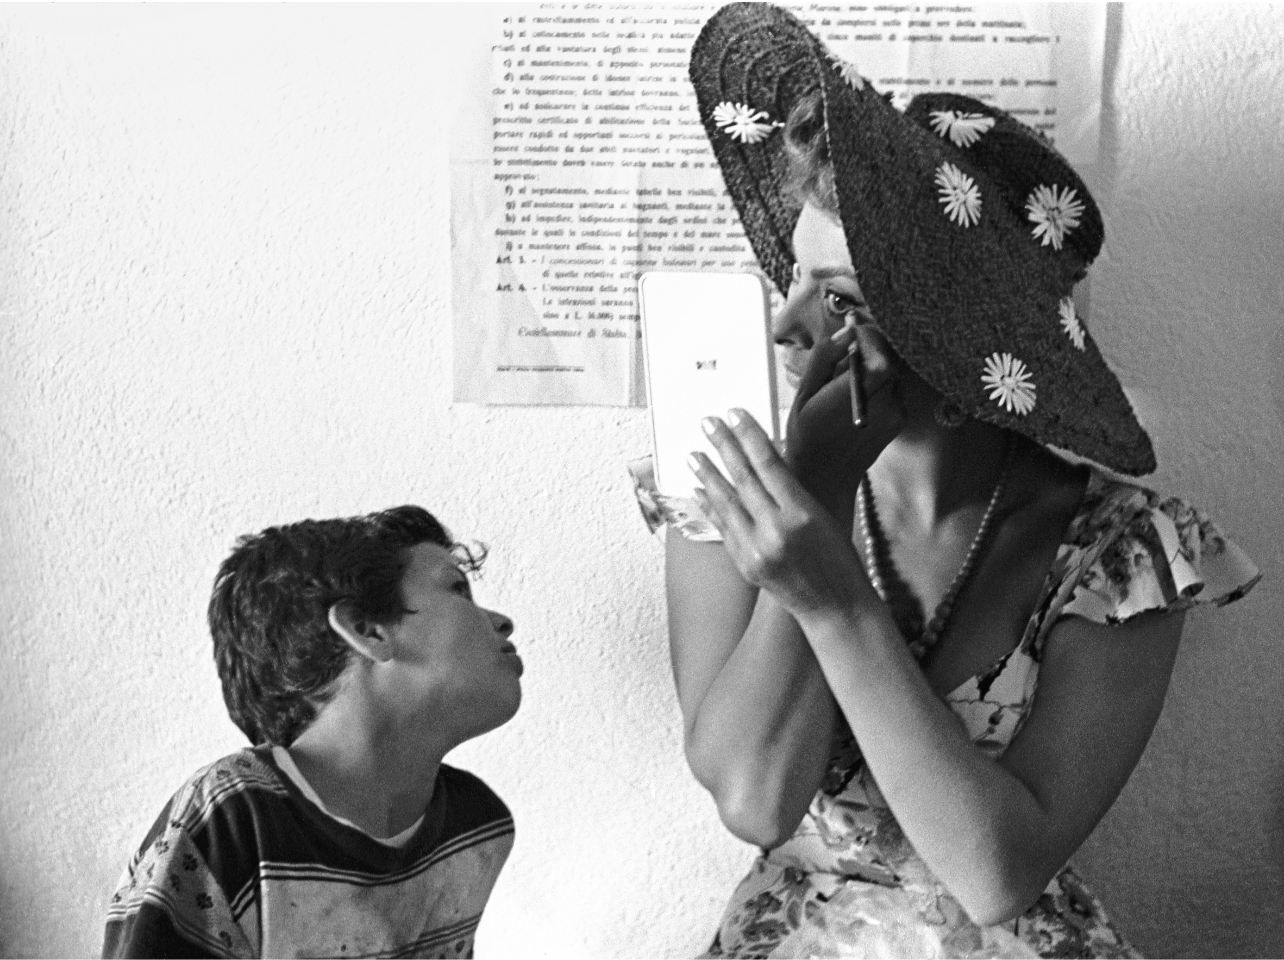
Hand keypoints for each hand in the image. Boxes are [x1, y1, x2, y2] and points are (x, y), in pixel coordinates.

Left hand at [689, 409, 869, 617]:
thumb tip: (765, 457)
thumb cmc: (838, 558)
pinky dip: (711, 507)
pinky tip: (701, 491)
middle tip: (707, 423)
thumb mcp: (822, 514)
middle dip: (723, 446)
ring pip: (726, 503)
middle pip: (742, 478)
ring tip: (694, 454)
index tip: (734, 414)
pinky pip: (724, 528)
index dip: (749, 435)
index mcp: (802, 514)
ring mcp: (756, 550)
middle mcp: (775, 531)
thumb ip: (792, 489)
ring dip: (707, 475)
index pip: (768, 464)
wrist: (835, 607)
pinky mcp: (745, 565)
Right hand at [785, 323, 904, 511]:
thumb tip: (846, 331)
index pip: (879, 354)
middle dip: (867, 350)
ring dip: (872, 367)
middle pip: (887, 358)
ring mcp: (896, 413)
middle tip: (842, 360)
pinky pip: (893, 387)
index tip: (851, 330)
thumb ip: (825, 358)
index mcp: (855, 398)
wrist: (825, 478)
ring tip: (845, 384)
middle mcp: (883, 405)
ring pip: (891, 371)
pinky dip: (877, 384)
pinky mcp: (901, 419)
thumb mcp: (804, 394)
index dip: (867, 337)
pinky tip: (856, 399)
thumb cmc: (808, 436)